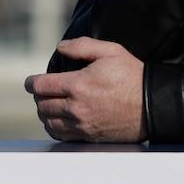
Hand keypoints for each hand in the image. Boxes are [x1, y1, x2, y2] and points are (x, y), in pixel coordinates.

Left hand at [24, 38, 146, 142]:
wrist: (153, 104)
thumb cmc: (133, 76)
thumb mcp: (110, 51)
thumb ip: (82, 46)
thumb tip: (60, 47)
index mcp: (77, 85)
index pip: (40, 86)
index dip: (31, 82)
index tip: (31, 82)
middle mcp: (76, 107)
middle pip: (42, 105)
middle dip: (39, 96)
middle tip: (43, 92)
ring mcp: (82, 125)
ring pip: (48, 122)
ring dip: (45, 113)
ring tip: (50, 106)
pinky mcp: (89, 137)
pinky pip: (61, 136)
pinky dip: (54, 127)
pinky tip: (58, 121)